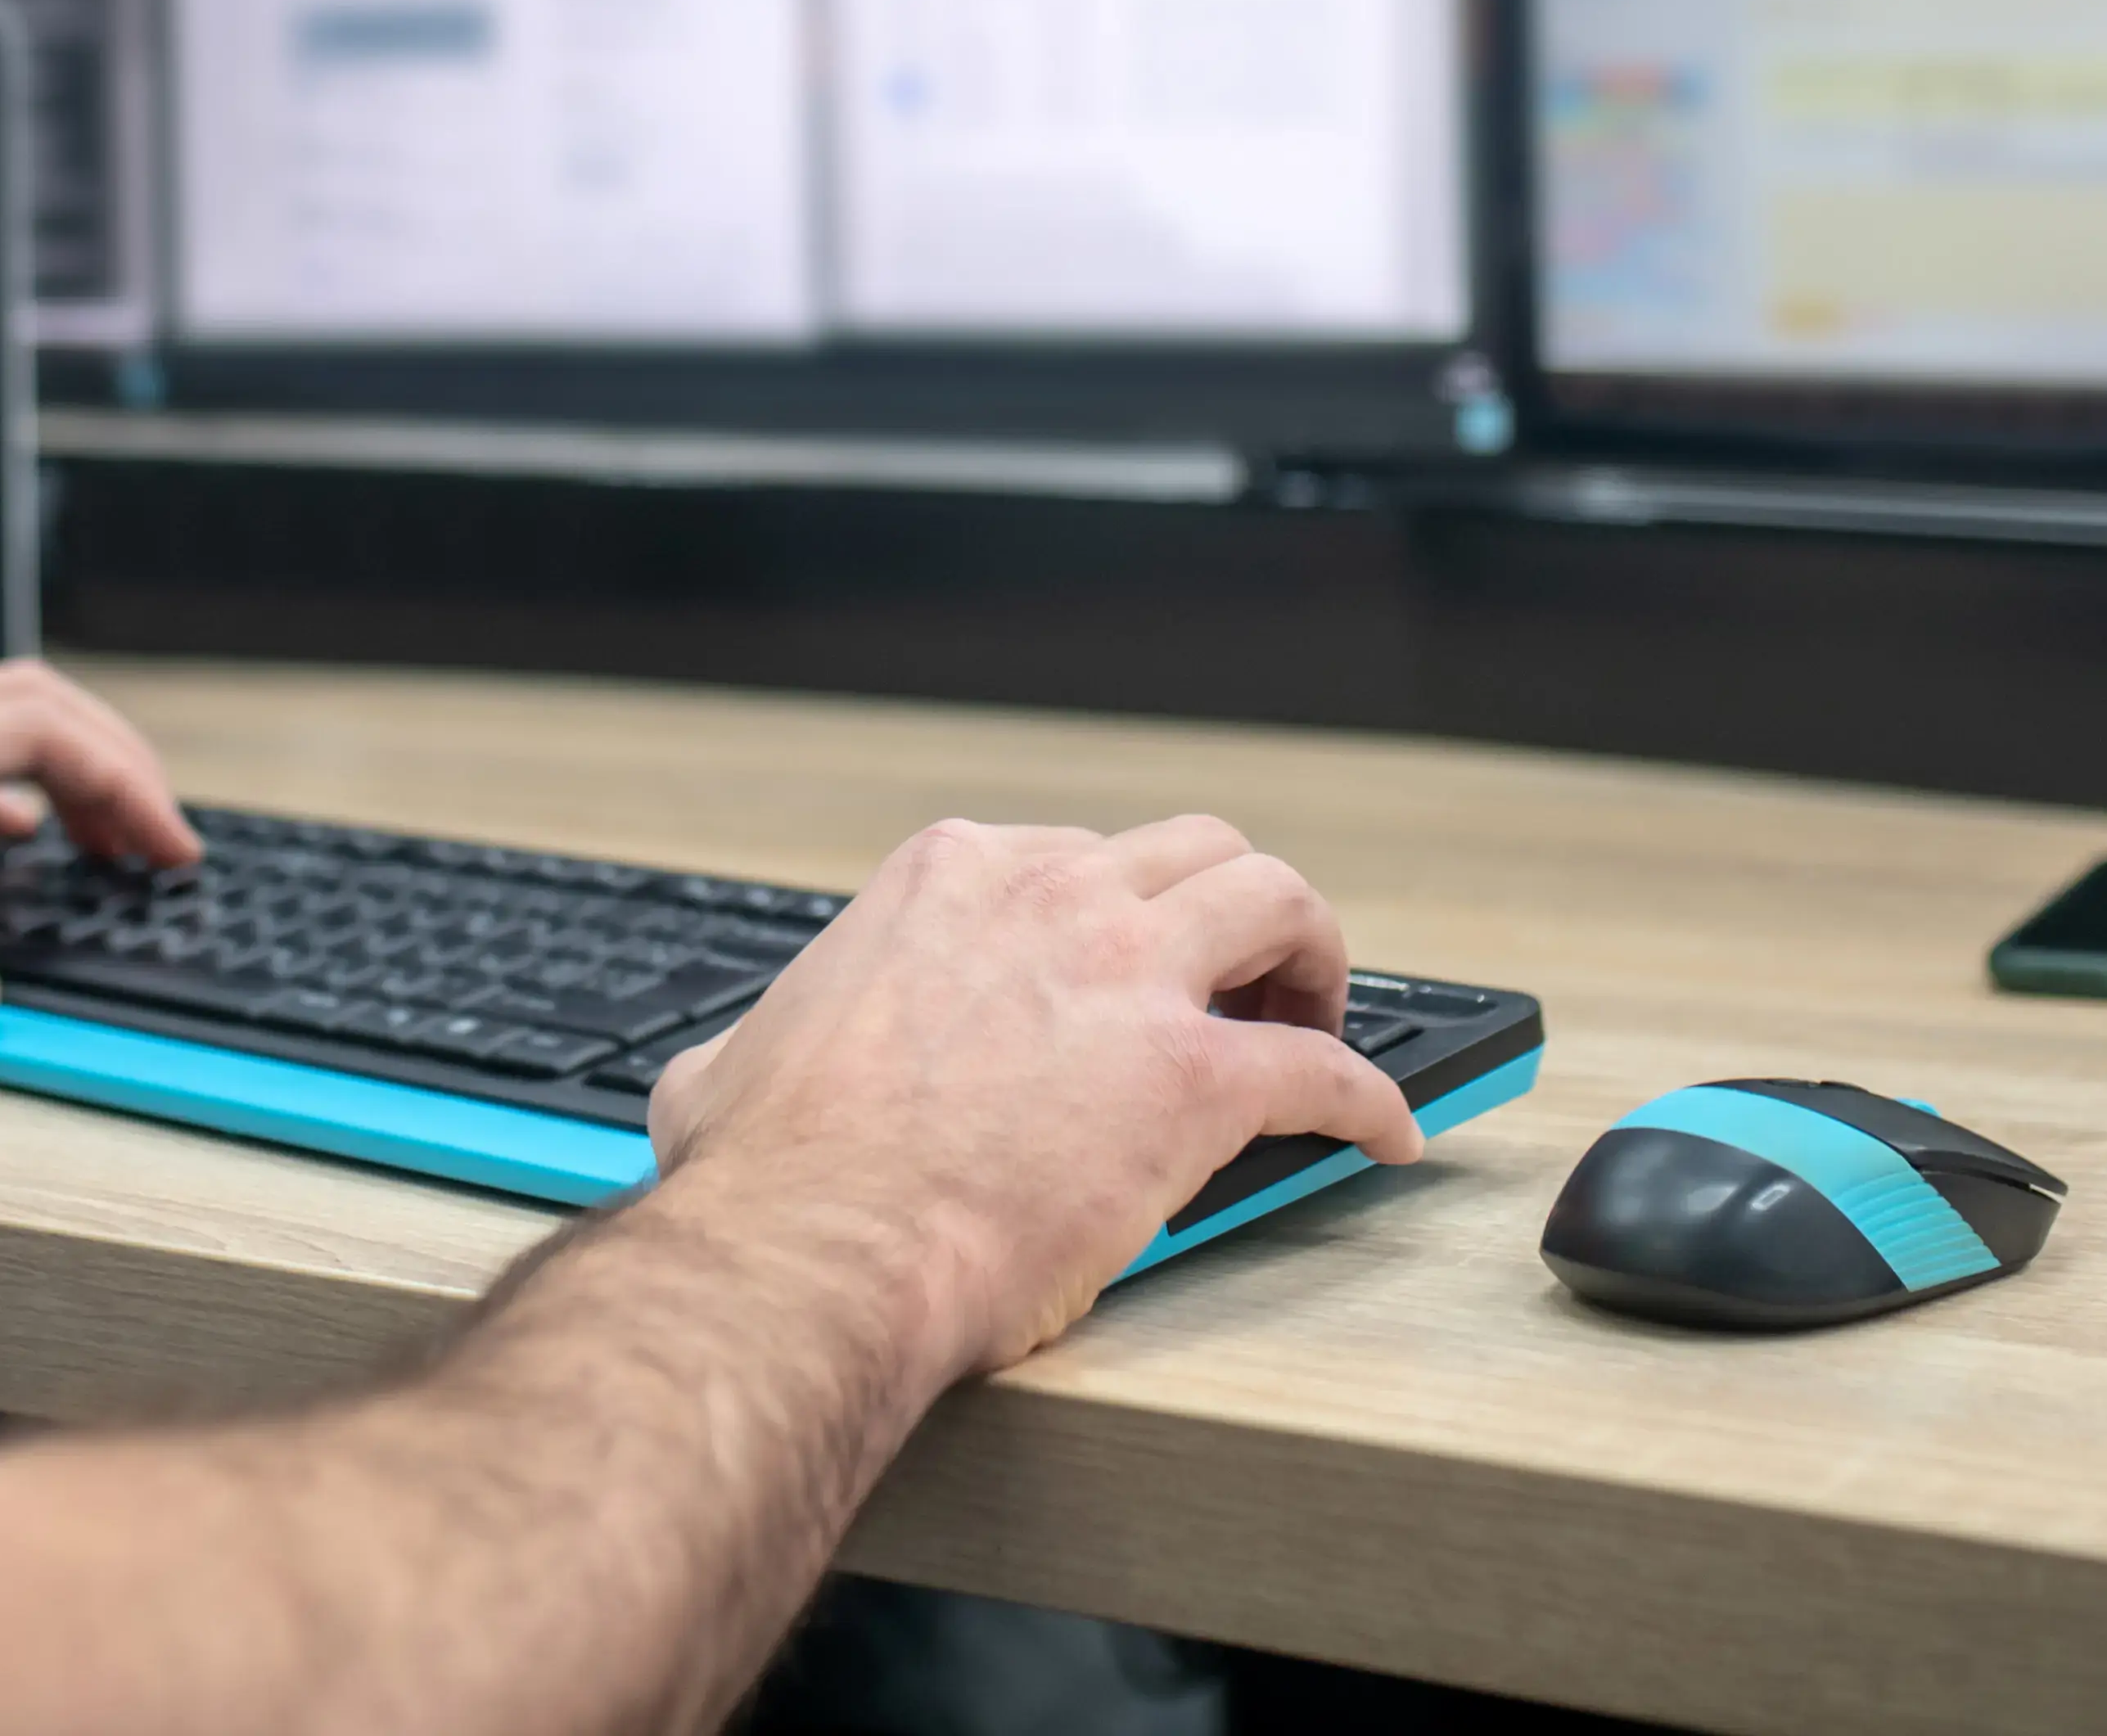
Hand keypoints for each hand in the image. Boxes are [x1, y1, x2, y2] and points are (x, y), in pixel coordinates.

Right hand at [638, 815, 1419, 1382]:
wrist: (817, 1254)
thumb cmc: (771, 1182)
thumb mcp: (725, 1071)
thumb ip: (747, 1053)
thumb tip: (719, 1085)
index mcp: (946, 881)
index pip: (1072, 857)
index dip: (1115, 916)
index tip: (1127, 968)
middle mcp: (1049, 898)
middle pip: (1194, 852)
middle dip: (1233, 908)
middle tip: (1247, 978)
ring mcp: (1128, 979)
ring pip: (1277, 902)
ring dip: (1314, 955)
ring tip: (1322, 1016)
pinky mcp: (1196, 1081)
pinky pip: (1329, 1073)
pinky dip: (1371, 1100)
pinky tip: (1386, 1135)